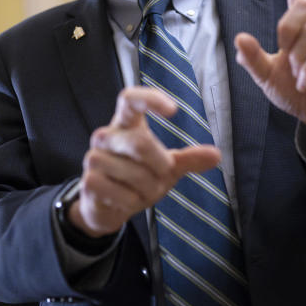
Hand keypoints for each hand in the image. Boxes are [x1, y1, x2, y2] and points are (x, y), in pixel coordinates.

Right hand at [70, 86, 220, 235]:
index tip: (173, 110)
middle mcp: (106, 136)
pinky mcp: (89, 181)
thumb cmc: (138, 179)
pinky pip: (122, 193)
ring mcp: (94, 157)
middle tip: (164, 174)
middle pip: (139, 143)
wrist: (107, 207)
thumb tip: (216, 155)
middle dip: (160, 165)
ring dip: (148, 189)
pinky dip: (133, 202)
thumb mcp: (167, 168)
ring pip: (133, 173)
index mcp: (125, 124)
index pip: (130, 99)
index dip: (149, 99)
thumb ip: (189, 160)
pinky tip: (127, 200)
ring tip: (143, 191)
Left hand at [234, 0, 305, 161]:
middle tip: (282, 50)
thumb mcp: (267, 76)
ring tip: (297, 76)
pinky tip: (304, 84)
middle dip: (287, 27)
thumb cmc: (294, 91)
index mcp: (302, 26)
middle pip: (305, 5)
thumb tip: (240, 38)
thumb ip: (253, 59)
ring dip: (298, 57)